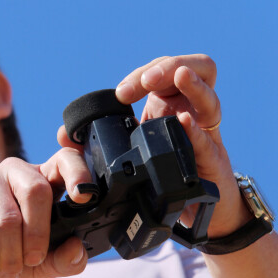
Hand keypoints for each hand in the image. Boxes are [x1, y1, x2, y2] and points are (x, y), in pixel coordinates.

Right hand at [0, 150, 91, 277]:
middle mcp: (17, 172)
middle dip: (37, 235)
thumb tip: (76, 249)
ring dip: (11, 253)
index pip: (66, 160)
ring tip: (9, 270)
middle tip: (32, 260)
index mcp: (44, 180)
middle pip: (36, 191)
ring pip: (8, 216)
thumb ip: (65, 260)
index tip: (82, 197)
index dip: (77, 172)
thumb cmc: (6, 250)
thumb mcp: (41, 262)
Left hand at [112, 54, 251, 236]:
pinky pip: (209, 142)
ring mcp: (205, 135)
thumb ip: (98, 141)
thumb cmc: (165, 174)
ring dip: (193, 84)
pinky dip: (197, 130)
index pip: (160, 74)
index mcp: (169, 106)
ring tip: (179, 75)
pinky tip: (186, 121)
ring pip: (209, 98)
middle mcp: (191, 113)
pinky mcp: (213, 162)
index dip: (141, 76)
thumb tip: (63, 136)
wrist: (200, 210)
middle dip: (167, 68)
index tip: (120, 93)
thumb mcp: (132, 151)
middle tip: (145, 81)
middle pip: (192, 70)